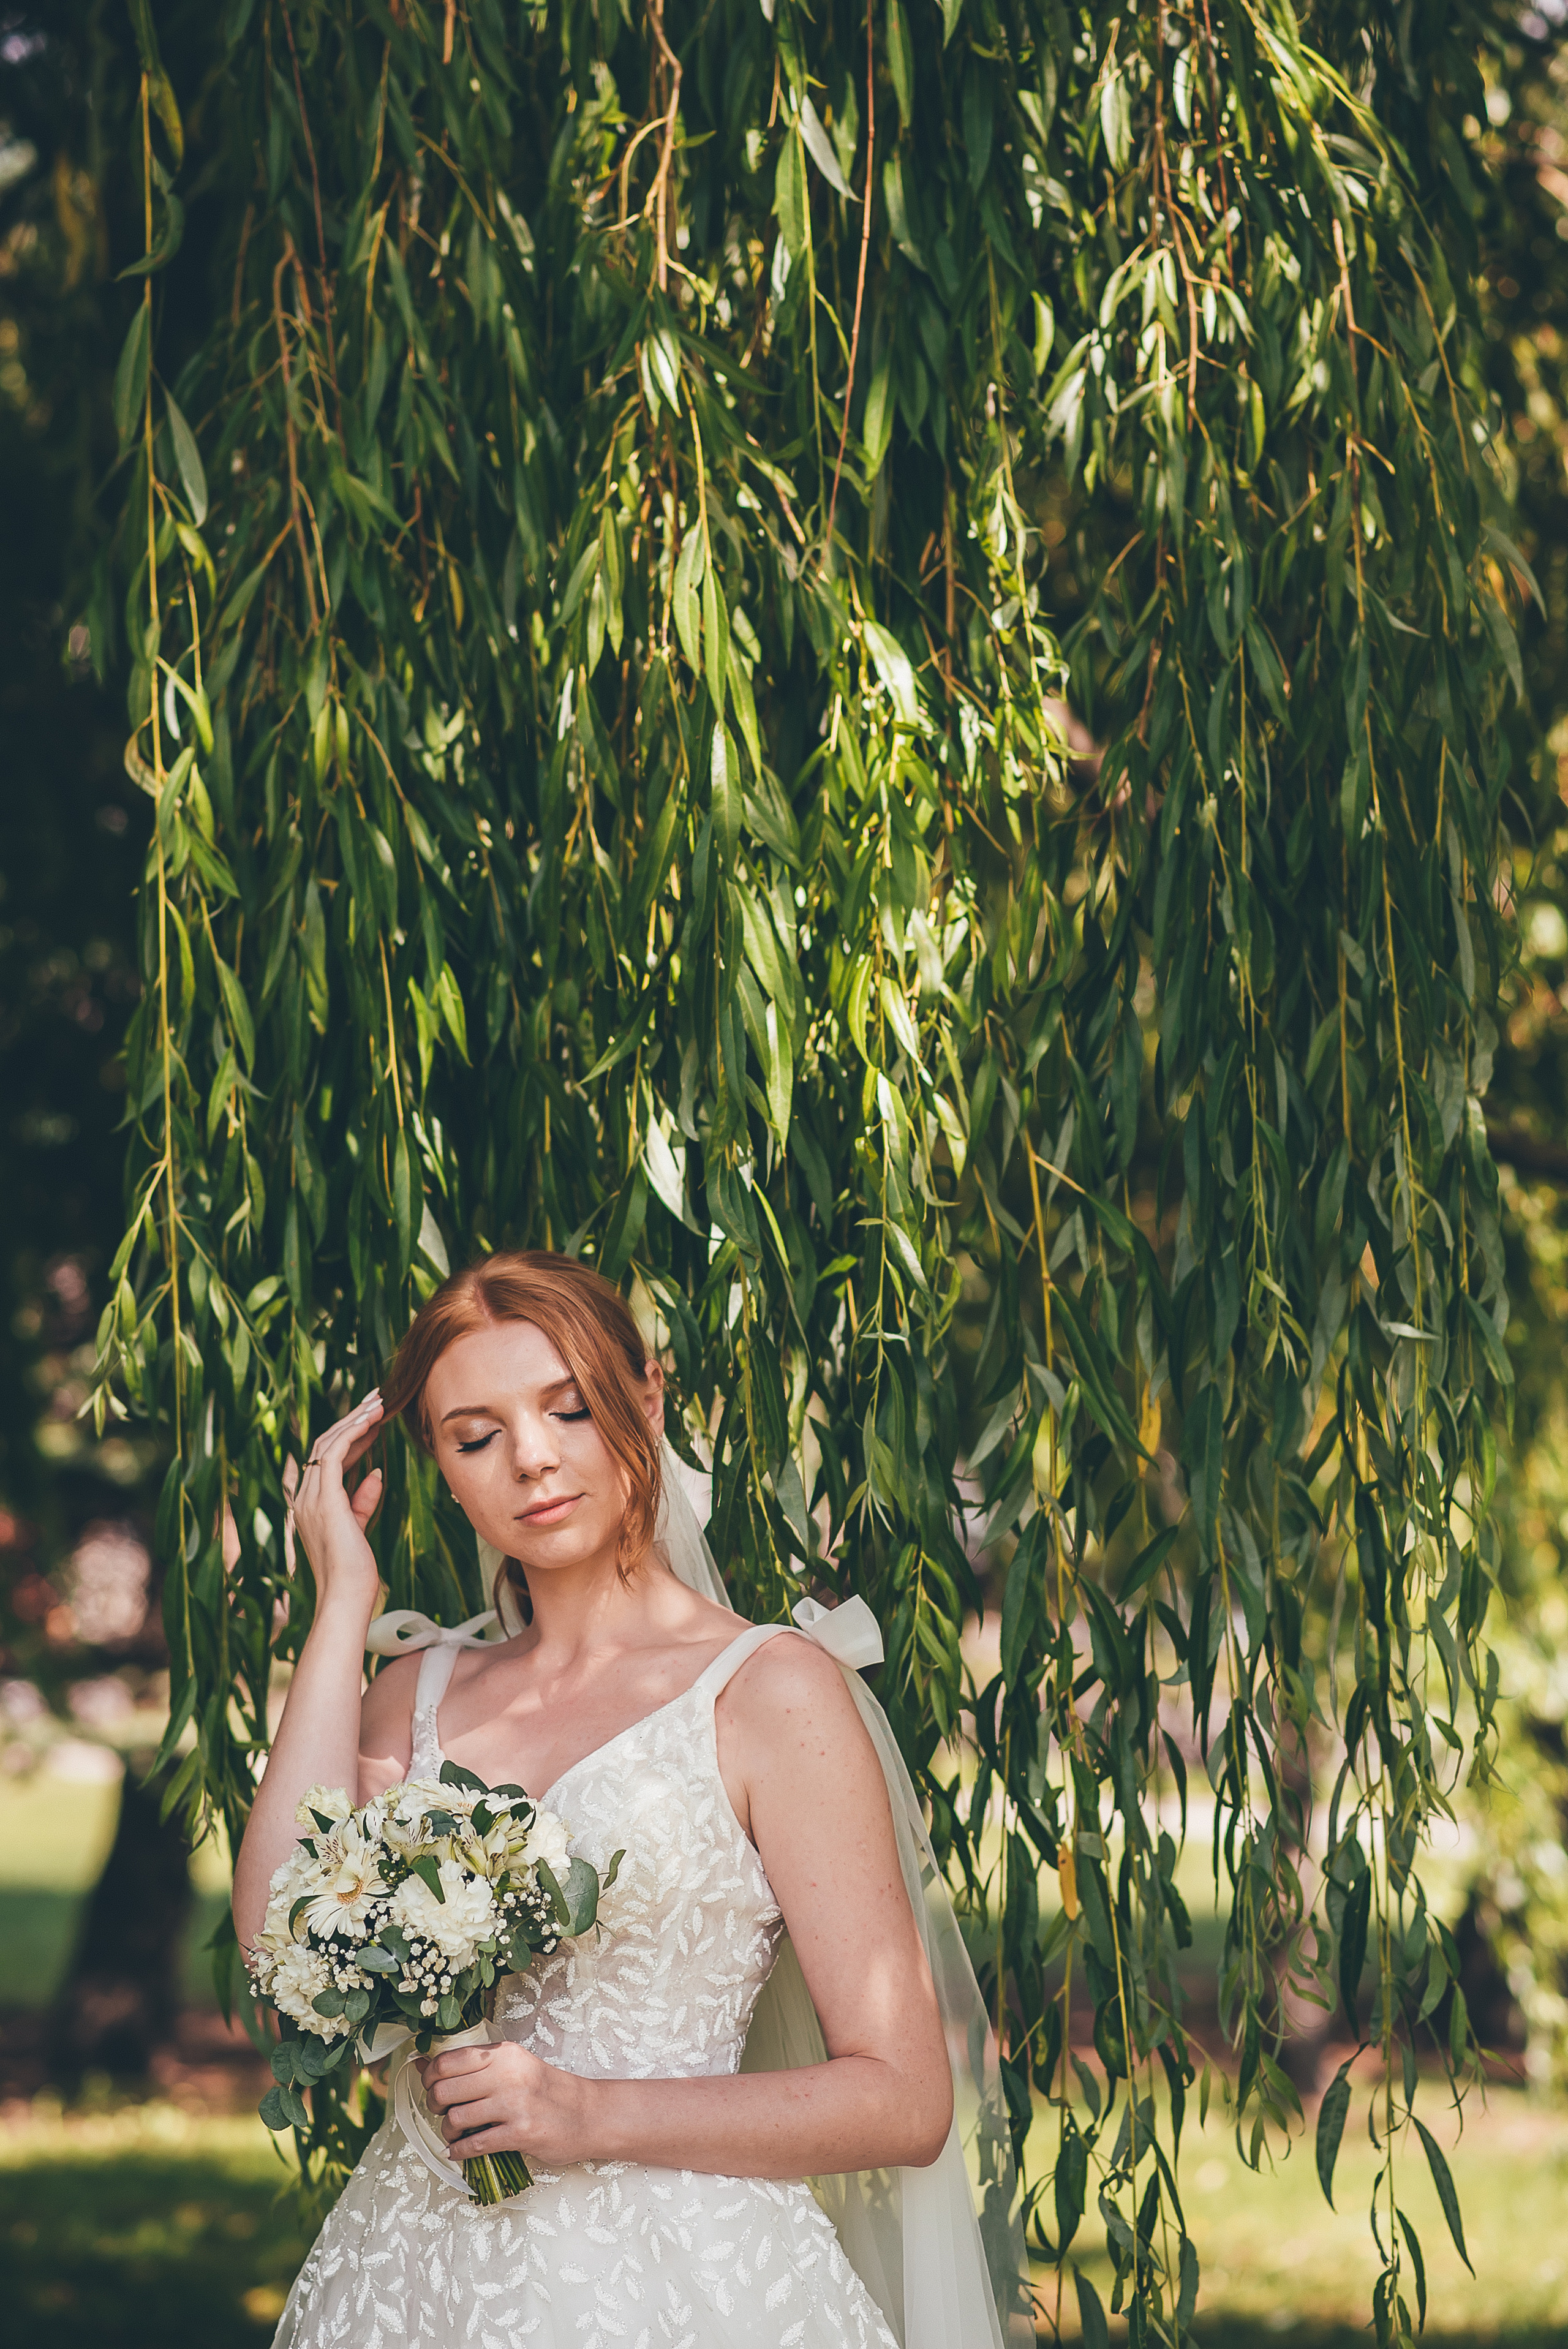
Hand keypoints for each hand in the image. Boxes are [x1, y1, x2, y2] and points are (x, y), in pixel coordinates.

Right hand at [283, 1390, 385, 1617]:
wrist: (346, 1595)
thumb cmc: (355, 1570)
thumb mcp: (359, 1527)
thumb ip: (362, 1500)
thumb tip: (375, 1473)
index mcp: (311, 1502)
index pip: (327, 1457)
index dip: (352, 1435)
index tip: (375, 1419)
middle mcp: (305, 1496)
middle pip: (324, 1443)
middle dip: (352, 1418)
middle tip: (377, 1399)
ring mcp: (310, 1497)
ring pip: (327, 1442)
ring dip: (354, 1419)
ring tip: (378, 1402)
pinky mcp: (323, 1499)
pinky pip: (332, 1454)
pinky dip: (352, 1433)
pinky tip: (371, 1420)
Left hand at [417, 2042, 594, 2168]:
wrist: (588, 2113)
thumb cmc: (546, 2090)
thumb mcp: (514, 2065)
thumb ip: (474, 2065)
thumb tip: (422, 2064)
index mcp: (503, 2054)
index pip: (446, 2062)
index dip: (429, 2078)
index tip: (432, 2087)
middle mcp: (507, 2074)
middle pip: (443, 2091)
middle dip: (435, 2106)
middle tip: (444, 2112)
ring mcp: (514, 2104)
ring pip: (455, 2119)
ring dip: (448, 2131)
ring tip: (456, 2133)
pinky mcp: (521, 2133)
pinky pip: (474, 2144)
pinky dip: (460, 2151)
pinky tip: (460, 2151)